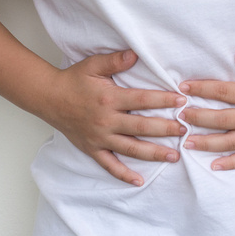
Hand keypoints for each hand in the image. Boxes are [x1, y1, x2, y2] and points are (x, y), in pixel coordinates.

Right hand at [43, 50, 186, 185]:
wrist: (49, 98)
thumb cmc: (73, 80)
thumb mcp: (93, 65)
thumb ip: (115, 60)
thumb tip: (136, 54)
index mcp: (109, 98)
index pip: (142, 100)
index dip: (163, 100)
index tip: (181, 102)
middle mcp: (106, 120)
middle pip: (141, 127)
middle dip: (166, 129)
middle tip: (185, 130)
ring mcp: (100, 137)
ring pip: (131, 148)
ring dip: (153, 153)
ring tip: (174, 156)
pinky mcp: (92, 149)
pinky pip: (109, 165)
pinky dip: (124, 174)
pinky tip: (139, 181)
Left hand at [179, 51, 234, 170]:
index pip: (223, 91)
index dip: (201, 89)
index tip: (183, 88)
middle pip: (221, 119)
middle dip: (198, 117)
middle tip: (179, 116)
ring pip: (230, 142)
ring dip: (207, 143)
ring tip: (187, 142)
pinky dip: (231, 163)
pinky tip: (215, 165)